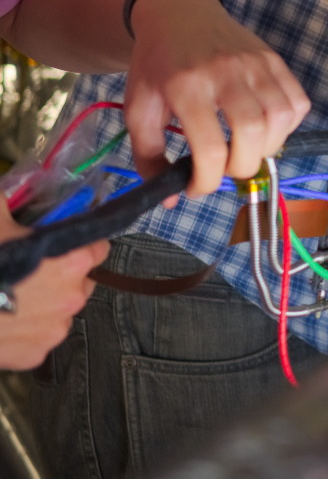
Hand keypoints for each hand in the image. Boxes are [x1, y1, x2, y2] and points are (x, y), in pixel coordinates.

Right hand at [0, 207, 106, 369]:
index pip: (98, 246)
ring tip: (12, 297)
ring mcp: (56, 330)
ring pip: (60, 311)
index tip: (63, 242)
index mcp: (72, 260)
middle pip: (81, 280)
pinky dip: (26, 332)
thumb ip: (6, 202)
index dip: (81, 242)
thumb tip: (7, 192)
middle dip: (62, 274)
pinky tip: (3, 322)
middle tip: (31, 270)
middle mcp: (74, 296)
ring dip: (45, 304)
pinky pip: (38, 338)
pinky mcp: (36, 356)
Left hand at [125, 0, 310, 197]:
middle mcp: (226, 72)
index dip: (207, 182)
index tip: (197, 187)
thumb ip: (148, 156)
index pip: (212, 149)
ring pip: (281, 119)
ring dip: (267, 148)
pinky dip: (287, 125)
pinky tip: (264, 128)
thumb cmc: (157, 65)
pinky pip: (297, 102)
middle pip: (253, 135)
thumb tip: (168, 199)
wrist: (179, 15)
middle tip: (225, 169)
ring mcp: (256, 63)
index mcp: (186, 86)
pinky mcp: (275, 59)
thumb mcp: (138, 110)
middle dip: (242, 168)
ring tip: (246, 150)